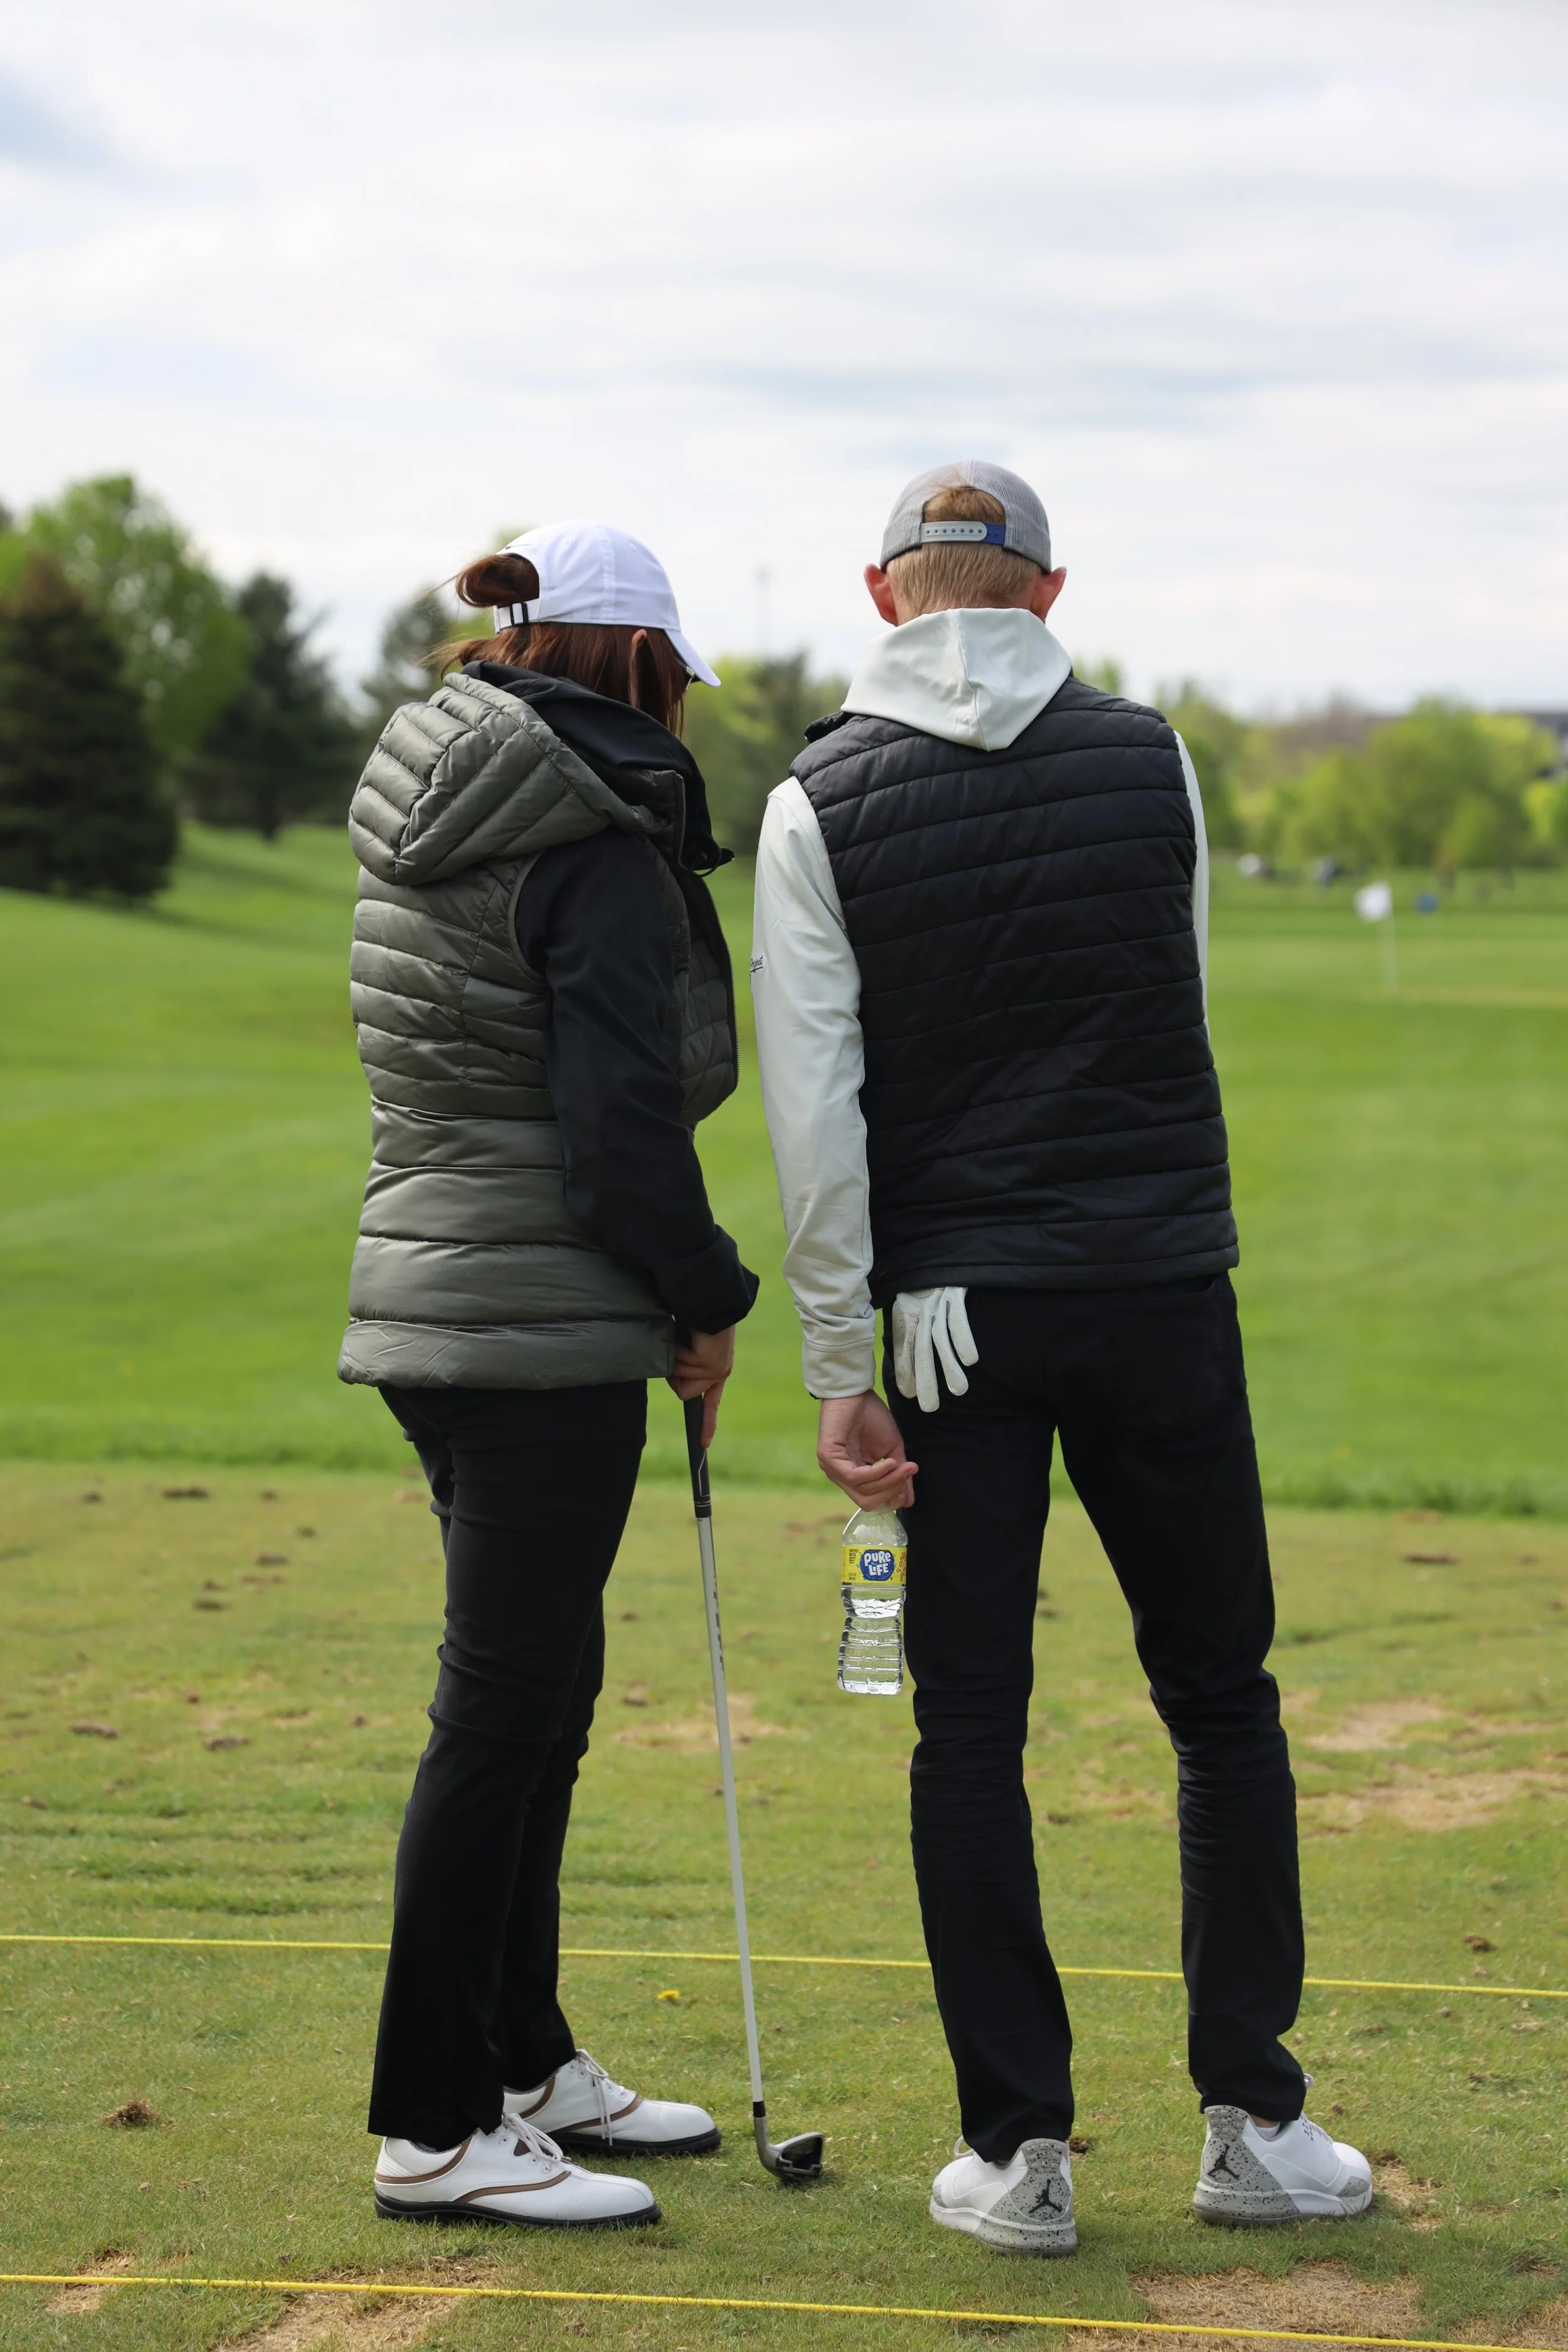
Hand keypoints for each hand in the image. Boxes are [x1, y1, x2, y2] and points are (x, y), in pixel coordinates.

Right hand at [668, 1326, 735, 1448]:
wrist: (712, 1302)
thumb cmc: (698, 1320)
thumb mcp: (692, 1348)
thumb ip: (686, 1365)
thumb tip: (673, 1375)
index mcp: (718, 1371)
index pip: (712, 1402)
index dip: (707, 1424)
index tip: (704, 1445)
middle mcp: (720, 1373)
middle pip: (684, 1393)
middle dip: (675, 1375)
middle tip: (682, 1351)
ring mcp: (715, 1369)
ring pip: (679, 1379)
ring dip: (676, 1358)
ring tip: (688, 1339)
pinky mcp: (707, 1362)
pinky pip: (679, 1365)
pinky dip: (677, 1349)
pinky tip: (689, 1335)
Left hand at [817, 1391, 916, 1510]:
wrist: (856, 1392)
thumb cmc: (871, 1416)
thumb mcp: (892, 1450)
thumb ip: (898, 1475)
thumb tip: (907, 1501)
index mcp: (853, 1474)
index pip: (871, 1500)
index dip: (891, 1498)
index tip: (909, 1485)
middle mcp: (840, 1475)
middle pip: (867, 1502)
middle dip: (890, 1491)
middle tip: (906, 1474)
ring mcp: (831, 1468)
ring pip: (862, 1492)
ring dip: (887, 1481)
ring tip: (900, 1465)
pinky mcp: (828, 1458)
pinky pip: (854, 1477)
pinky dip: (875, 1473)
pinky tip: (888, 1462)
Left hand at [891, 1286, 977, 1412]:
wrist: (937, 1246)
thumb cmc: (925, 1283)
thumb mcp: (912, 1307)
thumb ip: (909, 1338)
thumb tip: (907, 1381)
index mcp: (907, 1314)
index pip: (905, 1347)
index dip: (906, 1371)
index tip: (910, 1395)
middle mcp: (920, 1311)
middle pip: (922, 1348)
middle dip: (926, 1378)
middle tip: (930, 1408)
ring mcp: (937, 1302)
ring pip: (940, 1338)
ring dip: (949, 1365)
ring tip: (959, 1391)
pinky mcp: (954, 1292)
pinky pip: (958, 1318)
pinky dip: (963, 1338)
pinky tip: (971, 1360)